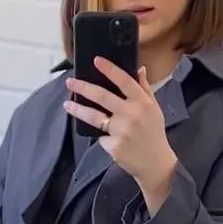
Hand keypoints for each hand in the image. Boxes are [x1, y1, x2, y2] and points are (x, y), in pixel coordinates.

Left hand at [64, 58, 176, 197]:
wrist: (155, 163)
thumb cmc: (154, 133)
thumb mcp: (154, 109)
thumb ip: (145, 89)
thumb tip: (139, 69)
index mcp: (142, 103)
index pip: (124, 81)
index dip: (110, 69)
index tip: (96, 60)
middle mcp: (131, 114)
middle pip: (102, 97)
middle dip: (83, 87)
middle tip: (70, 82)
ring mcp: (121, 131)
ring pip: (94, 117)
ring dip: (78, 109)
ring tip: (67, 104)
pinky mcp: (113, 146)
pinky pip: (101, 136)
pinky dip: (103, 135)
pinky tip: (109, 138)